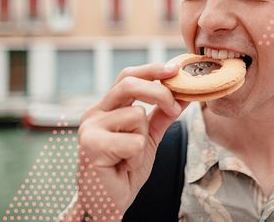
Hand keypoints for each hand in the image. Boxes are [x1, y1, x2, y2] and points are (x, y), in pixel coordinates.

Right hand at [63, 62, 188, 220]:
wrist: (108, 204)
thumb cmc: (125, 170)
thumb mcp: (148, 138)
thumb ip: (162, 115)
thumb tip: (184, 93)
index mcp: (106, 108)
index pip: (127, 76)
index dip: (152, 69)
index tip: (175, 69)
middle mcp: (94, 113)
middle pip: (130, 84)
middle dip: (159, 93)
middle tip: (175, 109)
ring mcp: (89, 128)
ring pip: (136, 117)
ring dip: (143, 141)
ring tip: (129, 157)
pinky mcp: (90, 145)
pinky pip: (133, 141)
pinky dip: (136, 158)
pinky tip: (123, 167)